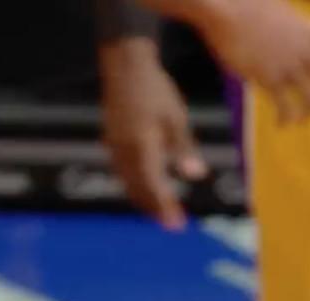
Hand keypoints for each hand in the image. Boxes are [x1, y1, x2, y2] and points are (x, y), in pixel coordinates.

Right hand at [100, 37, 205, 229]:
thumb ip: (185, 149)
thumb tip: (197, 176)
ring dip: (143, 198)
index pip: (153, 186)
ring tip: (158, 212)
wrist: (125, 65)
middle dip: (154, 208)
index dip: (164, 207)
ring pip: (127, 180)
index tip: (176, 225)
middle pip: (138, 188)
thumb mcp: (176, 118)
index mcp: (141, 147)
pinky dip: (133, 183)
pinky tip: (142, 186)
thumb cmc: (155, 90)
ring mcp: (114, 144)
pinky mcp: (111, 138)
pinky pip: (121, 169)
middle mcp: (124, 151)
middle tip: (171, 225)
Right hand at [197, 0, 309, 123]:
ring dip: (308, 113)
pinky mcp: (270, 78)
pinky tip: (281, 123)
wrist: (226, 9)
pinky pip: (285, 105)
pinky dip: (286, 117)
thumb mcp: (285, 10)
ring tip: (301, 120)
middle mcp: (305, 53)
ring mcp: (289, 67)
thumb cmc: (249, 6)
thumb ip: (301, 24)